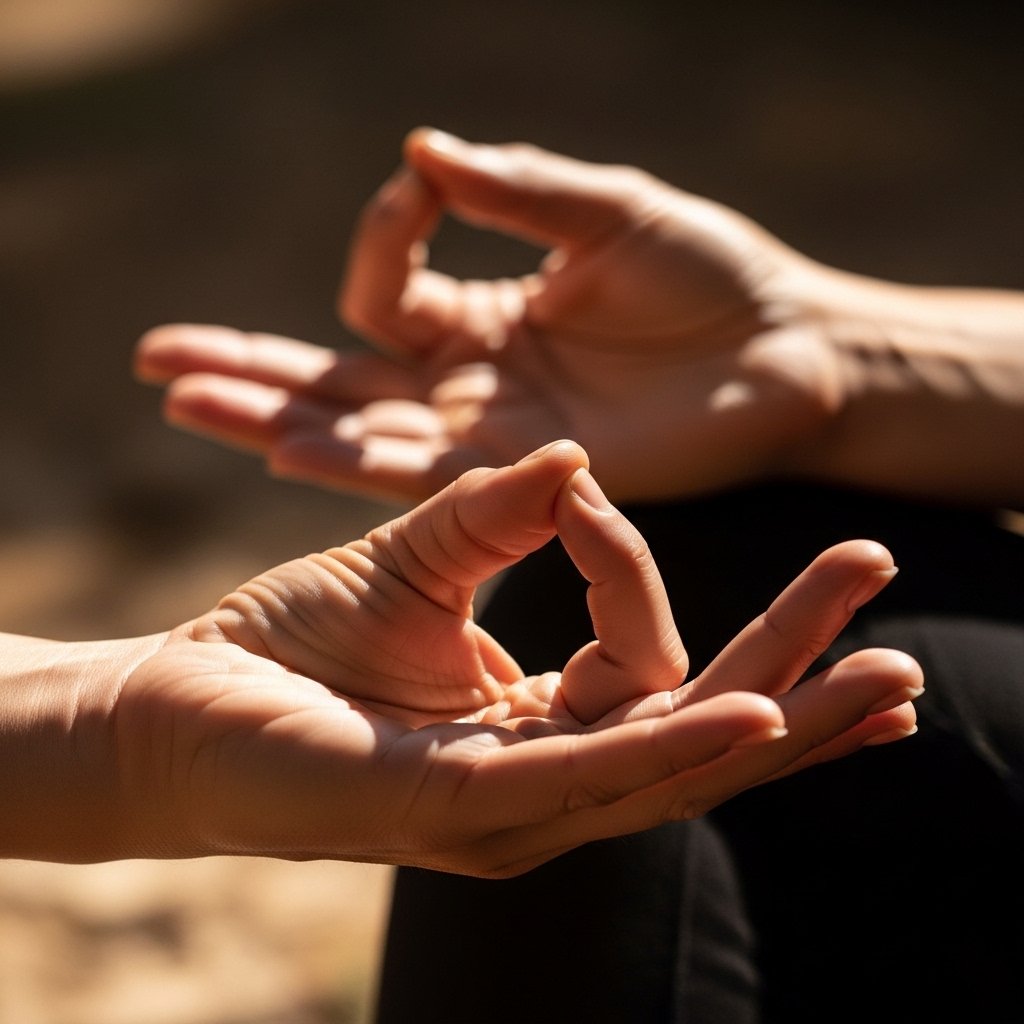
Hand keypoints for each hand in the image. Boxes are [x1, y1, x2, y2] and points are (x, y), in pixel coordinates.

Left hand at [11, 442, 919, 875]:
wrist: (172, 703)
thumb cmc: (289, 646)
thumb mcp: (416, 561)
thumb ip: (498, 517)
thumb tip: (580, 463)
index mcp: (532, 730)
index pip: (646, 668)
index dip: (645, 580)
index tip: (591, 496)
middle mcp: (538, 783)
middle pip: (699, 739)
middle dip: (802, 685)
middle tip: (898, 642)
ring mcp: (507, 812)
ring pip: (673, 772)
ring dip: (780, 721)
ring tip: (881, 683)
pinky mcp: (459, 810)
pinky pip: (591, 778)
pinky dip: (679, 745)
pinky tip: (757, 716)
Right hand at [135, 128, 837, 503]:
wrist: (785, 355)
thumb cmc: (709, 277)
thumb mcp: (608, 214)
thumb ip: (516, 191)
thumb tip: (420, 148)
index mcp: (482, 314)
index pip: (389, 288)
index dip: (386, 237)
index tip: (421, 190)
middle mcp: (469, 383)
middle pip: (339, 378)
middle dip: (252, 367)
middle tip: (158, 358)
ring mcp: (489, 434)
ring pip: (361, 431)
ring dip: (274, 417)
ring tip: (185, 398)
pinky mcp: (524, 476)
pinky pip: (425, 472)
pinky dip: (354, 461)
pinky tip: (281, 448)